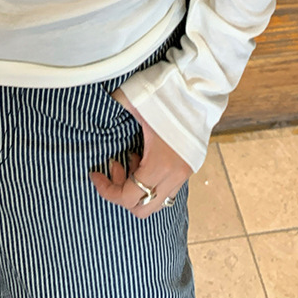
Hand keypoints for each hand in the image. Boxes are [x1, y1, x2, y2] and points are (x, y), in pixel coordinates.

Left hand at [88, 88, 191, 218]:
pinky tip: (143, 159)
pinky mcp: (188, 169)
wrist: (201, 89)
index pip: (128, 197)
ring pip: (155, 202)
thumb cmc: (169, 93)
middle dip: (122, 193)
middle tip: (115, 167)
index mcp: (161, 164)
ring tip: (130, 160)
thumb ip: (115, 104)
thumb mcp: (135, 98)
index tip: (96, 174)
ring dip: (137, 188)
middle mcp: (175, 175)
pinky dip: (150, 182)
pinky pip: (165, 189)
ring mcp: (184, 174)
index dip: (106, 190)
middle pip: (142, 209)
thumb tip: (101, 105)